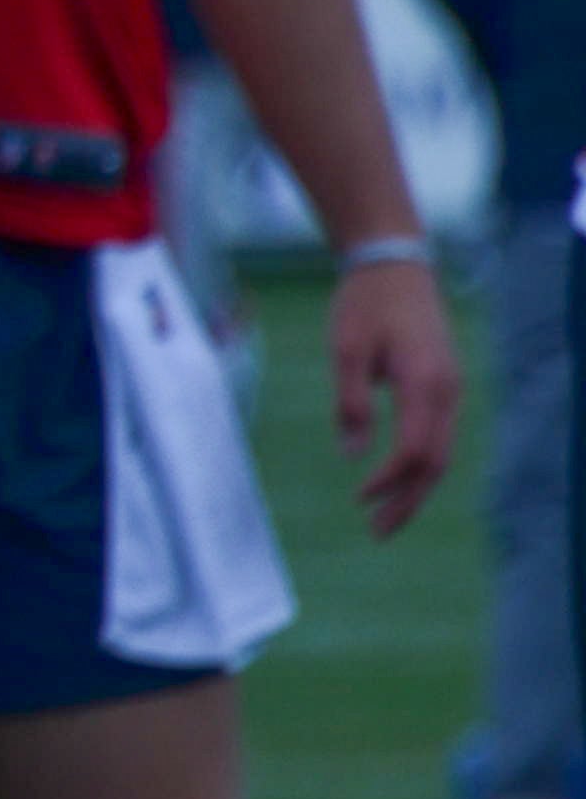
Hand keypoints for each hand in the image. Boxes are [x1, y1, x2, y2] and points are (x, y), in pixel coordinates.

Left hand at [329, 254, 461, 537]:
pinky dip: (421, 465)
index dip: (390, 480)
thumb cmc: (365, 304)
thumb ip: (350, 402)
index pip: (415, 449)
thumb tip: (353, 455)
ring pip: (441, 453)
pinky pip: (439, 437)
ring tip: (385, 518)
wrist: (395, 266)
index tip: (360, 499)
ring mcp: (451, 389)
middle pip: (435, 462)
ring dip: (415, 488)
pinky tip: (398, 481)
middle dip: (408, 500)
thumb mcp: (346, 349)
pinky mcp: (444, 386)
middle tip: (377, 533)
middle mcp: (448, 392)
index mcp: (425, 383)